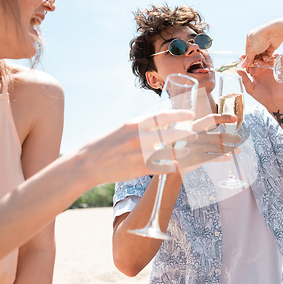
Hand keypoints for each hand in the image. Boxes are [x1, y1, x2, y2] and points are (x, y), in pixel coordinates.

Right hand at [78, 109, 195, 185]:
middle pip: (168, 134)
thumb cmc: (105, 145)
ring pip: (167, 153)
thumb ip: (140, 126)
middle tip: (194, 134)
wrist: (87, 163)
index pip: (162, 116)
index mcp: (134, 124)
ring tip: (187, 151)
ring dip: (180, 152)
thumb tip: (159, 121)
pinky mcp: (137, 169)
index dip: (179, 114)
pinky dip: (170, 167)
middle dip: (184, 134)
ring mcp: (138, 154)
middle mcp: (137, 138)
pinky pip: (160, 168)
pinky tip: (176, 166)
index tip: (190, 114)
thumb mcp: (122, 129)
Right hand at [176, 114, 241, 173]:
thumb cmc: (178, 144)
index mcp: (193, 126)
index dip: (224, 117)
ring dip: (231, 149)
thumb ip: (198, 130)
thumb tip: (217, 132)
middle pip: (220, 136)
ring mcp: (198, 147)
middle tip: (240, 138)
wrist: (167, 159)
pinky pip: (215, 157)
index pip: (211, 118)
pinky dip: (223, 157)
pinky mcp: (198, 159)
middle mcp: (197, 135)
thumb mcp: (184, 132)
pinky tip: (229, 157)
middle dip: (232, 137)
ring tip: (238, 150)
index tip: (235, 118)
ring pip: (220, 147)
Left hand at [237, 56, 282, 109]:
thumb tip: (238, 70)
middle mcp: (262, 70)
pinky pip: (277, 62)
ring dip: (266, 58)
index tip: (243, 58)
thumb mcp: (251, 89)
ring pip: (267, 60)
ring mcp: (270, 69)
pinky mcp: (278, 70)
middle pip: (259, 60)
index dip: (247, 61)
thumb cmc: (261, 97)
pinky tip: (274, 57)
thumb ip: (245, 80)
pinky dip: (276, 58)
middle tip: (255, 58)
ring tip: (264, 58)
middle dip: (256, 57)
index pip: (250, 64)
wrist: (274, 101)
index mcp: (255, 73)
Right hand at [242, 24, 281, 68]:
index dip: (247, 58)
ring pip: (261, 54)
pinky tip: (266, 58)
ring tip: (260, 62)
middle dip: (255, 59)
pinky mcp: (271, 46)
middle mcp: (257, 40)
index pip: (247, 50)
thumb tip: (243, 65)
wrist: (274, 34)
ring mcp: (264, 43)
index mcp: (250, 38)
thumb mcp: (252, 50)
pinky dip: (267, 57)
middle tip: (254, 65)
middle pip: (255, 53)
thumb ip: (248, 59)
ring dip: (261, 59)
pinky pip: (268, 54)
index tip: (247, 66)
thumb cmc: (260, 39)